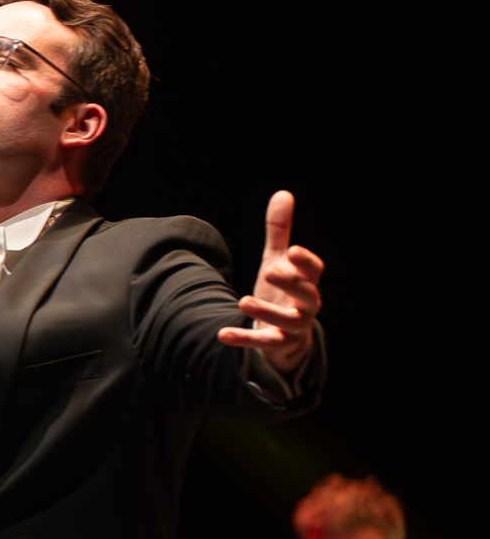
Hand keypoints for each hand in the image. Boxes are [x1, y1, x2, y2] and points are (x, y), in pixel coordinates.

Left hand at [217, 190, 323, 372]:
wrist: (283, 334)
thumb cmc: (282, 291)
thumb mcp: (277, 261)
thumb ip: (279, 232)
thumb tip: (283, 194)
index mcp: (307, 282)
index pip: (315, 271)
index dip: (306, 262)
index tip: (291, 250)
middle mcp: (306, 305)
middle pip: (307, 295)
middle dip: (291, 283)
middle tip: (271, 270)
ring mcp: (293, 327)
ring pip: (287, 321)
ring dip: (266, 311)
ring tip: (243, 300)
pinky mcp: (276, 343)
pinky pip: (263, 342)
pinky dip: (244, 338)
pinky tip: (223, 334)